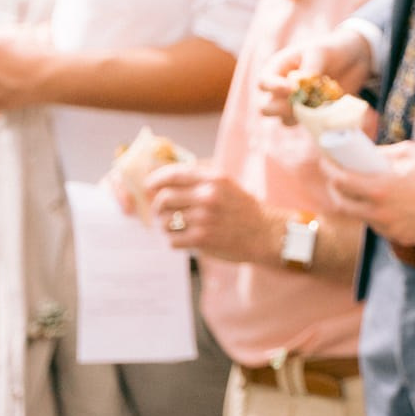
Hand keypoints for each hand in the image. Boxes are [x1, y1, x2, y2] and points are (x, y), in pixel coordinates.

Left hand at [144, 164, 280, 265]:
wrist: (265, 234)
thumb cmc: (242, 209)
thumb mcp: (226, 185)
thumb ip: (200, 180)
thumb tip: (166, 180)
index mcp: (213, 179)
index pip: (174, 174)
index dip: (156, 179)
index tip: (149, 186)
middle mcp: (207, 196)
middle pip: (164, 198)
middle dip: (158, 206)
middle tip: (162, 212)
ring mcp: (204, 218)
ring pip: (165, 221)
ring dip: (167, 226)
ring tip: (179, 227)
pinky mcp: (202, 239)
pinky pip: (173, 240)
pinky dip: (175, 241)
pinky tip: (186, 239)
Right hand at [258, 29, 372, 126]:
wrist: (354, 60)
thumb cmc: (331, 50)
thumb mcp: (320, 52)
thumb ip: (308, 69)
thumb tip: (297, 88)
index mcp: (278, 68)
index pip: (264, 82)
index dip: (274, 88)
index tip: (291, 88)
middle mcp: (282, 88)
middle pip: (266, 107)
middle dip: (280, 108)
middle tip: (302, 101)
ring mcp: (295, 103)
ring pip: (285, 120)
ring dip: (301, 116)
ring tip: (321, 102)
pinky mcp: (311, 114)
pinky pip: (307, 124)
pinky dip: (317, 120)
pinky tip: (330, 109)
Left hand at [319, 141, 414, 247]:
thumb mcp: (409, 152)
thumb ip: (382, 154)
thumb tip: (363, 154)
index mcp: (379, 188)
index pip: (339, 180)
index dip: (329, 168)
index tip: (327, 161)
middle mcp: (380, 212)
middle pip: (342, 203)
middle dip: (336, 189)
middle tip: (339, 178)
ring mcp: (390, 228)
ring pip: (362, 216)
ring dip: (359, 203)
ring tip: (370, 190)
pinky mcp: (401, 238)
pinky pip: (382, 226)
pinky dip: (381, 214)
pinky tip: (393, 203)